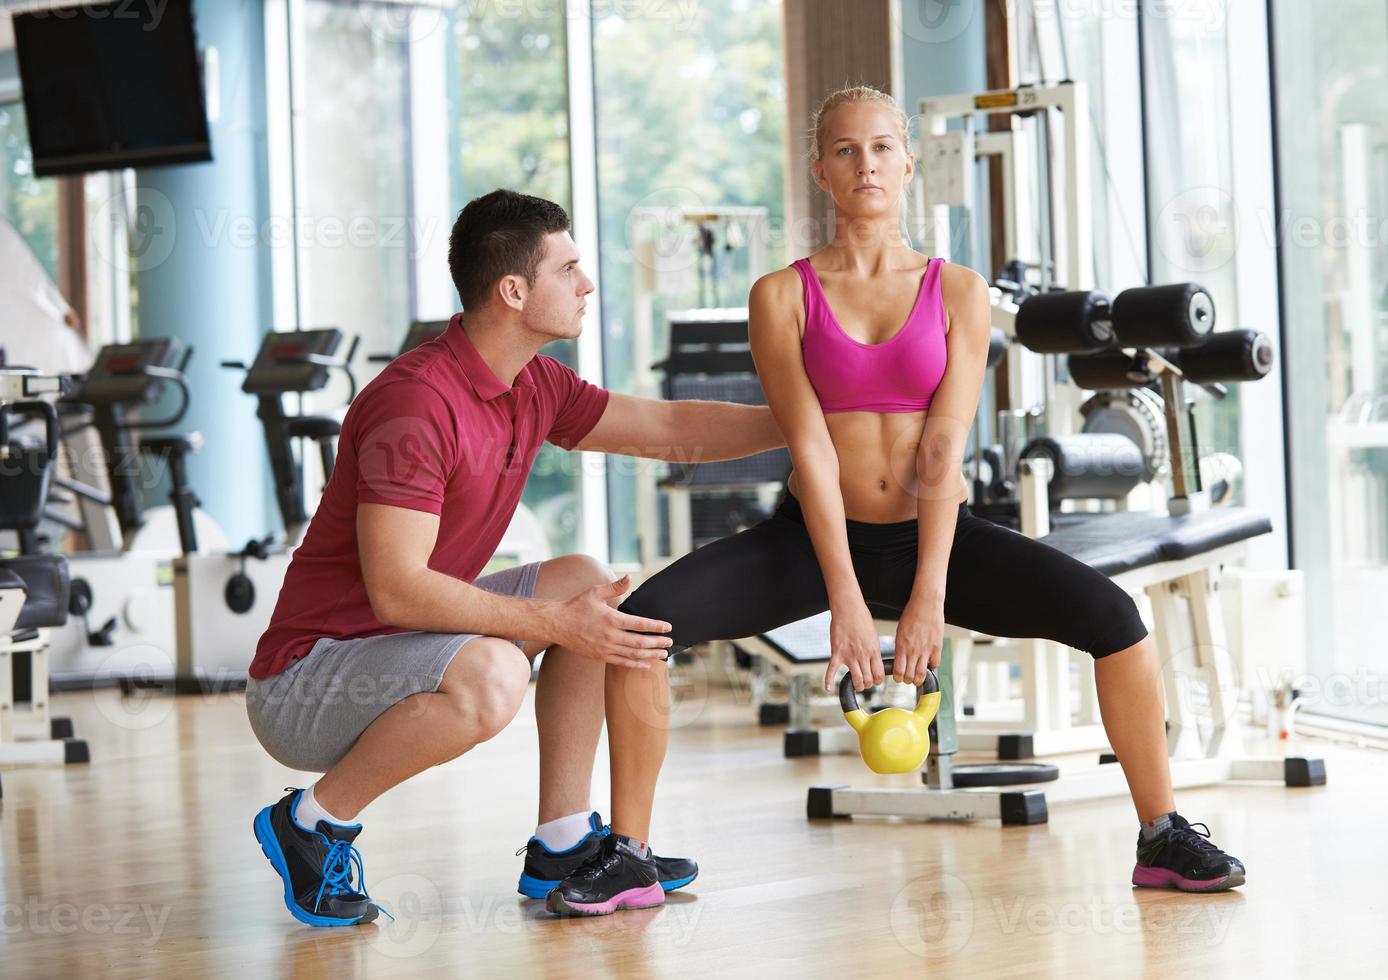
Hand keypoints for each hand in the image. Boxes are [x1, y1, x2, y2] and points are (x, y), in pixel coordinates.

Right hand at [549, 575, 672, 669]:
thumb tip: (629, 577)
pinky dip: (636, 664)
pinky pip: (622, 662)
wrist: (557, 624)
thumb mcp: (595, 592)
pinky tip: (646, 664)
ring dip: (650, 655)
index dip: (656, 626)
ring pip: (633, 654)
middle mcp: (610, 636)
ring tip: (663, 655)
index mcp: (612, 619)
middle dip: (657, 643)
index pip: (640, 624)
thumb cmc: (576, 606)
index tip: (668, 627)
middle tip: (670, 643)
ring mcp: (605, 648)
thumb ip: (615, 587)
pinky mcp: (600, 656)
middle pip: (640, 642)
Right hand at [825, 602, 883, 692]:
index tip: (876, 681)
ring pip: (855, 679)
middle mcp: (862, 655)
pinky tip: (828, 689)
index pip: (878, 674)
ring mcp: (849, 655)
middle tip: (865, 683)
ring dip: (857, 685)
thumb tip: (874, 662)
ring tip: (856, 685)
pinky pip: (831, 670)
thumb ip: (873, 651)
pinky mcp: (836, 652)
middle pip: (867, 679)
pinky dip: (828, 680)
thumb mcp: (873, 636)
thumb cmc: (861, 619)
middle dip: (867, 684)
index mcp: (873, 651)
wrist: (848, 609)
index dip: (878, 681)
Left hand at [894, 598, 943, 685]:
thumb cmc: (912, 614)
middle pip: (910, 676)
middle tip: (909, 679)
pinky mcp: (937, 647)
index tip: (899, 678)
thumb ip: (900, 646)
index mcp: (901, 646)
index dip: (898, 678)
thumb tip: (900, 658)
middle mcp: (913, 650)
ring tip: (918, 678)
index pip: (898, 671)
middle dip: (908, 680)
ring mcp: (926, 650)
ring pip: (922, 673)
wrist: (926, 604)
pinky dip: (932, 667)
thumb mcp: (900, 631)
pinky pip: (935, 663)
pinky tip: (929, 665)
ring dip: (919, 679)